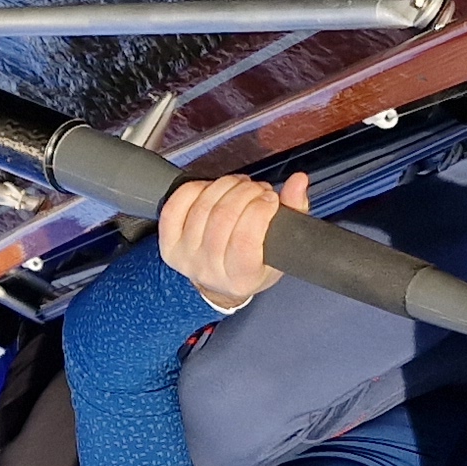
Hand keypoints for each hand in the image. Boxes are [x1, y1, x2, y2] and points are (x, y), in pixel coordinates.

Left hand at [157, 170, 310, 311]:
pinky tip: (212, 189)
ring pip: (203, 207)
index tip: (271, 199)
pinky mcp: (168, 242)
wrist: (219, 283)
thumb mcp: (281, 249)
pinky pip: (177, 205)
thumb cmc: (253, 266)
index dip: (260, 210)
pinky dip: (196, 188)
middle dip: (246, 192)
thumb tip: (298, 182)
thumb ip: (294, 213)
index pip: (245, 239)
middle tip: (257, 190)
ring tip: (240, 186)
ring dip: (226, 185)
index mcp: (241, 278)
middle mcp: (209, 270)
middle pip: (224, 217)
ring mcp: (185, 257)